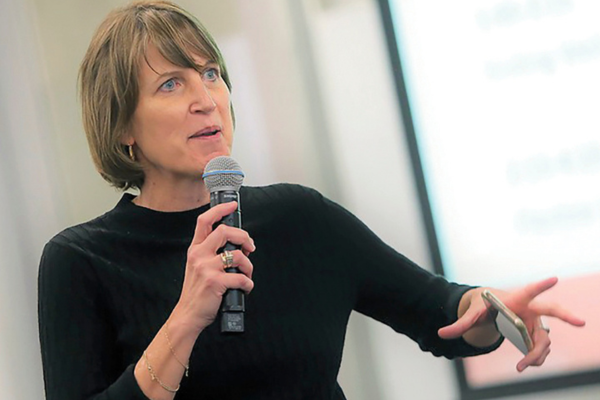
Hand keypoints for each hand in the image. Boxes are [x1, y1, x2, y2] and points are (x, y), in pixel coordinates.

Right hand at [172, 201, 255, 334]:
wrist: (188, 315)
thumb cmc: (197, 292)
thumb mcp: (198, 266)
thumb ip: (211, 253)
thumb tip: (238, 245)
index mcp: (195, 249)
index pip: (204, 221)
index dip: (220, 209)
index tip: (232, 205)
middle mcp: (199, 255)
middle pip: (225, 231)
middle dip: (244, 237)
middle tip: (250, 247)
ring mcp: (206, 268)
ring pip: (237, 255)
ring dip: (248, 265)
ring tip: (247, 273)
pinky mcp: (215, 282)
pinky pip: (241, 278)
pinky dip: (248, 284)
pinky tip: (245, 288)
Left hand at [438, 277, 585, 371]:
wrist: (492, 309)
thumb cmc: (484, 306)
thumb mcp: (472, 313)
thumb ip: (459, 324)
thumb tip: (441, 334)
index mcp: (515, 299)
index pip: (529, 290)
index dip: (540, 285)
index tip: (553, 278)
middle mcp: (530, 309)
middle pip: (551, 311)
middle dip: (566, 315)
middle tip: (581, 322)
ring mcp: (536, 322)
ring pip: (543, 340)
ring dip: (536, 355)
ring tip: (520, 367)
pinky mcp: (536, 334)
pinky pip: (540, 349)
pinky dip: (535, 359)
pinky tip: (524, 364)